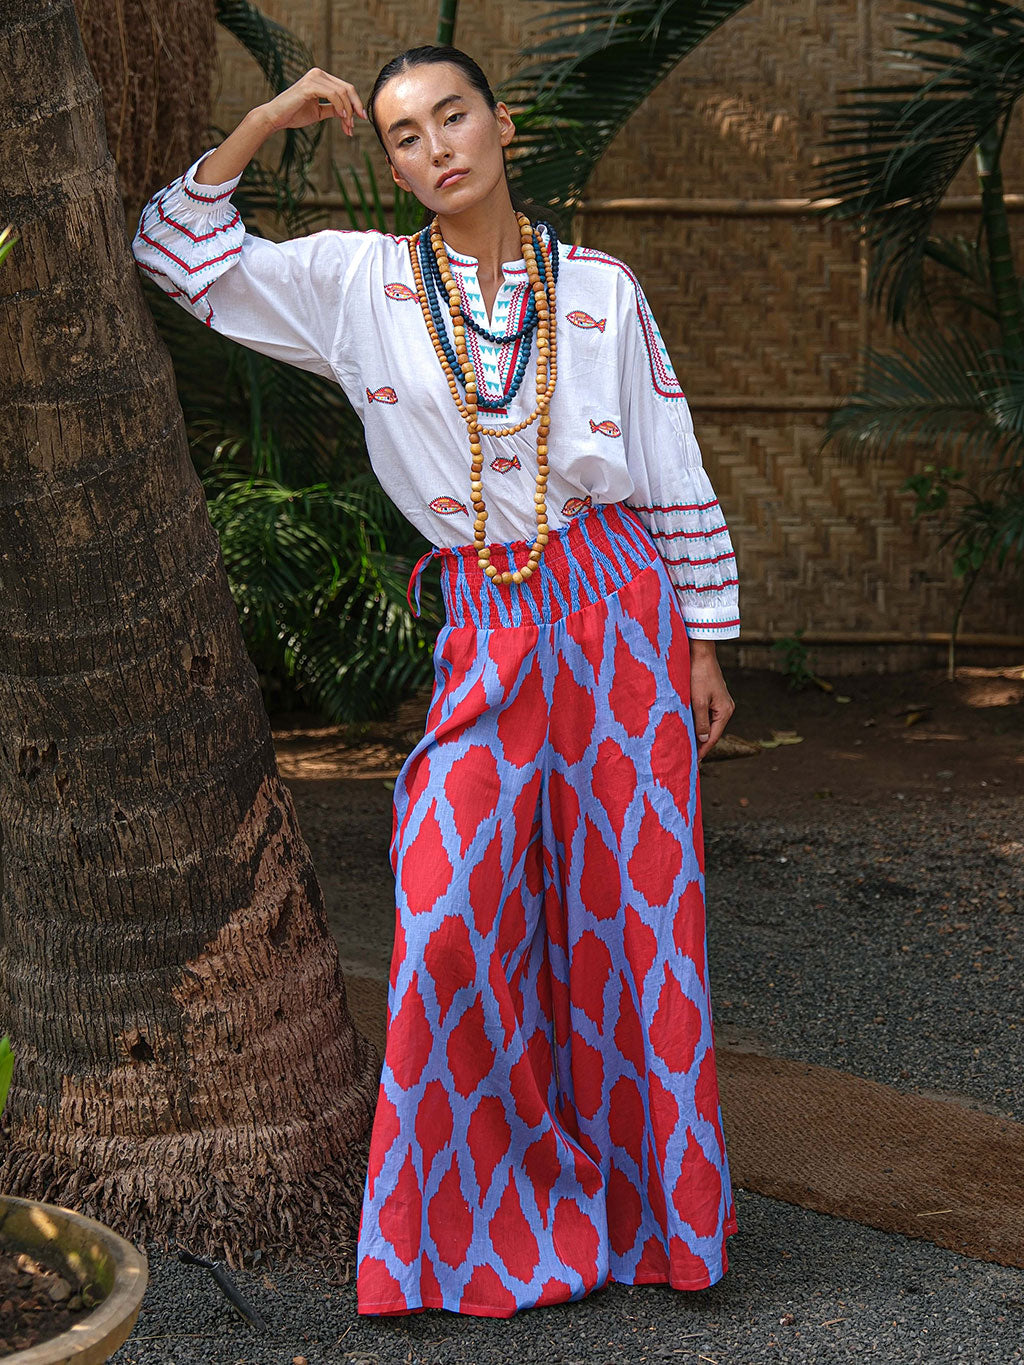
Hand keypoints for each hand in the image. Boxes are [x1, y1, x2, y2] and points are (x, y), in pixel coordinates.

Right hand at [258, 67, 368, 136]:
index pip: (345, 88)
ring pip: (342, 92)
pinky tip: (343, 118)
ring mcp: (314, 77)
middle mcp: (318, 74)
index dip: (356, 103)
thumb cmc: (294, 115)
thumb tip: (348, 113)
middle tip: (357, 124)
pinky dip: (340, 107)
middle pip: (347, 88)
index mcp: (321, 78)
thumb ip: (333, 109)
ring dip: (348, 111)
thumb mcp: (318, 112)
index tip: (361, 118)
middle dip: (355, 107)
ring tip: (348, 126)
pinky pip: (333, 95)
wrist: (276, 118)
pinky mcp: (309, 86)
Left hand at [689, 640, 734, 761]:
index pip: (712, 737)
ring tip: (686, 745)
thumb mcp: (698, 701)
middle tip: (688, 757)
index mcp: (725, 711)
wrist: (700, 653)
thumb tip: (703, 739)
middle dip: (700, 744)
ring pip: (708, 723)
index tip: (693, 762)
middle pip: (711, 732)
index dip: (702, 750)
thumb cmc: (699, 675)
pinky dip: (698, 722)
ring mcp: (720, 702)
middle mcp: (726, 708)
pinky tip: (688, 727)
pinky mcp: (713, 697)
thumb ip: (700, 722)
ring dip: (698, 733)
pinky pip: (706, 714)